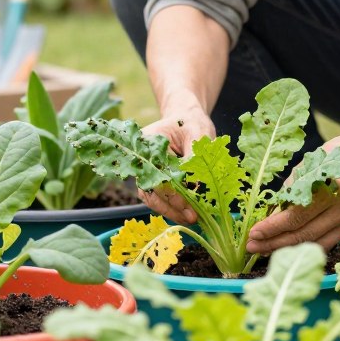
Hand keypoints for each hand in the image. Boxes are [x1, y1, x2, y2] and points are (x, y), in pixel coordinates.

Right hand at [137, 109, 215, 224]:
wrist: (187, 119)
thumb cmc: (192, 124)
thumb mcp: (198, 134)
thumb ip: (195, 158)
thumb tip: (196, 187)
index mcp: (146, 144)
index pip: (155, 173)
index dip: (170, 192)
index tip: (186, 205)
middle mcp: (142, 160)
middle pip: (150, 190)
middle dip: (171, 207)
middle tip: (192, 217)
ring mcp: (146, 172)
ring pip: (152, 198)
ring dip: (171, 212)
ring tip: (192, 220)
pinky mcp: (155, 181)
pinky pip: (159, 199)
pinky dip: (172, 209)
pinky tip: (187, 215)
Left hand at [246, 133, 339, 254]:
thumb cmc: (339, 153)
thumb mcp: (311, 162)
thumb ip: (291, 188)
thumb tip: (271, 212)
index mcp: (333, 188)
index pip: (296, 216)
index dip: (272, 228)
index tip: (253, 233)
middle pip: (304, 234)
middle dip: (274, 242)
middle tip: (252, 246)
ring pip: (314, 243)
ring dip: (287, 249)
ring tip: (264, 250)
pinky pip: (326, 241)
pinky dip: (305, 245)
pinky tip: (286, 245)